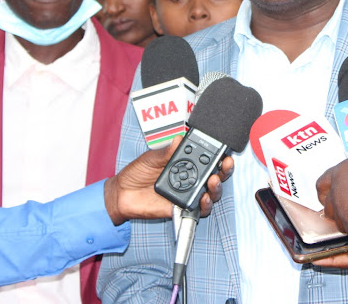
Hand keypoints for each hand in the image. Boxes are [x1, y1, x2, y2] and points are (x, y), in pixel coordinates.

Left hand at [104, 140, 233, 224]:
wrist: (122, 194)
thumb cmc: (136, 173)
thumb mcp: (151, 158)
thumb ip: (166, 151)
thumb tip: (179, 139)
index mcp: (185, 163)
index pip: (207, 158)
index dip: (218, 154)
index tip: (224, 150)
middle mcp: (190, 178)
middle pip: (216, 174)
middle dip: (225, 169)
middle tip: (226, 164)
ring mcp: (188, 193)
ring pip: (212, 192)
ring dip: (217, 187)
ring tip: (213, 181)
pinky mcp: (183, 208)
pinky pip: (200, 209)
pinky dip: (205, 204)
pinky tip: (204, 198)